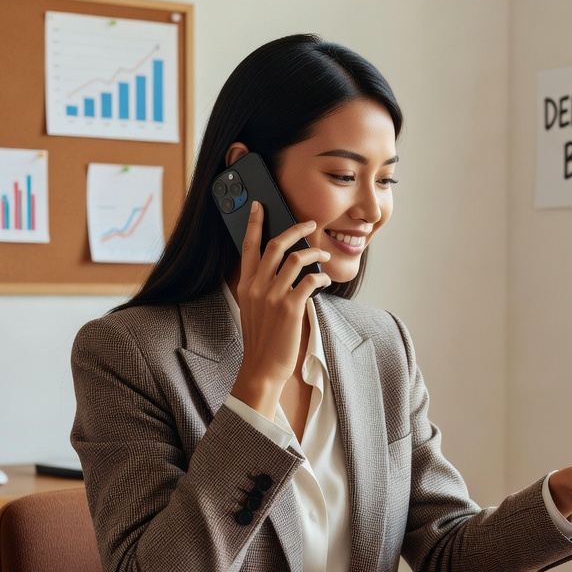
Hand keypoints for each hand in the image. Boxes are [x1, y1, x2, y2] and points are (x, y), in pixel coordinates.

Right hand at [229, 201, 330, 416]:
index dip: (254, 223)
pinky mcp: (290, 308)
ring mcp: (273, 296)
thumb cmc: (261, 338)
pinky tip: (325, 281)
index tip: (259, 205)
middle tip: (310, 223)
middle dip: (295, 229)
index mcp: (246, 284)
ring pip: (296, 259)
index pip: (248, 246)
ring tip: (324, 257)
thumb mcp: (252, 308)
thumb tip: (280, 268)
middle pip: (276, 245)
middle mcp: (257, 286)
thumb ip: (260, 287)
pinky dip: (321, 277)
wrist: (262, 366)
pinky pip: (310, 281)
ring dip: (315, 254)